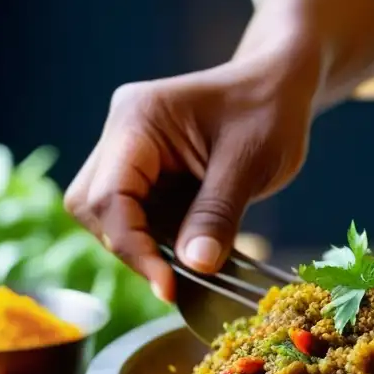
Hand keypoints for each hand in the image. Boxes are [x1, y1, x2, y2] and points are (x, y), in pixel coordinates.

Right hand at [65, 45, 319, 301]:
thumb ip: (218, 214)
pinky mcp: (145, 168)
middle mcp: (122, 131)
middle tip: (176, 279)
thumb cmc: (270, 112)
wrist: (280, 87)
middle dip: (131, 247)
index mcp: (139, 119)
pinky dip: (158, 237)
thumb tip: (195, 267)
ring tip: (192, 261)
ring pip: (108, 213)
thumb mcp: (252, 163)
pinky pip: (136, 212)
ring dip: (144, 244)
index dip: (133, 247)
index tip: (168, 286)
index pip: (109, 195)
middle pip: (93, 206)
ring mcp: (128, 149)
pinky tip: (193, 248)